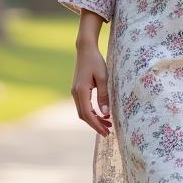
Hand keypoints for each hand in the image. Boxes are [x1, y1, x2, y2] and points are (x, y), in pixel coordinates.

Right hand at [72, 14, 111, 136]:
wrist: (85, 50)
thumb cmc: (96, 62)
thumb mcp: (104, 77)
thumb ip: (104, 95)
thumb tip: (105, 113)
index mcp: (81, 91)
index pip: (87, 114)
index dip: (96, 125)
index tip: (106, 132)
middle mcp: (75, 93)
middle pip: (84, 115)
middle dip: (95, 125)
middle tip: (108, 132)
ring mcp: (75, 92)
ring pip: (83, 111)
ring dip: (94, 119)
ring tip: (108, 124)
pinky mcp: (77, 90)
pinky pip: (83, 106)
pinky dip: (91, 112)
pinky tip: (102, 114)